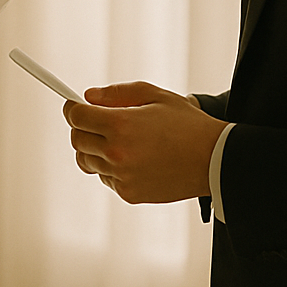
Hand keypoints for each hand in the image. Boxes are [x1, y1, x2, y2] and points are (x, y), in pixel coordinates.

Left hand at [64, 81, 226, 203]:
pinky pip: (106, 178)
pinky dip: (112, 168)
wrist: (214, 160)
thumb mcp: (155, 95)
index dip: (72, 108)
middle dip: (83, 128)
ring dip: (95, 149)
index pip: (76, 117)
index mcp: (120, 124)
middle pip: (76, 140)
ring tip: (119, 141)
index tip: (74, 106)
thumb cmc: (187, 124)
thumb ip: (117, 93)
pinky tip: (134, 158)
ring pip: (87, 161)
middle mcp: (116, 152)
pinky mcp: (129, 193)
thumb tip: (88, 96)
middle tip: (98, 122)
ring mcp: (121, 176)